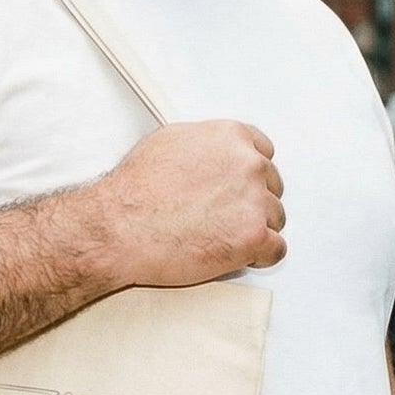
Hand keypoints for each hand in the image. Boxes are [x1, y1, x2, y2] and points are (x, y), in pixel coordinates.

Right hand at [89, 122, 285, 289]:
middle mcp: (248, 165)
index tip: (238, 189)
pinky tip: (235, 256)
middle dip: (251, 203)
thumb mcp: (169, 143)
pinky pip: (276, 250)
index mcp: (230, 137)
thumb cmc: (134, 191)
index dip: (249, 176)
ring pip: (276, 219)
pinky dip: (259, 257)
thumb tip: (211, 156)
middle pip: (271, 187)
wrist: (118, 227)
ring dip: (254, 230)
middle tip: (222, 219)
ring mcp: (254, 200)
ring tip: (220, 238)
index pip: (263, 152)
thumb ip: (204, 148)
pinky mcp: (254, 236)